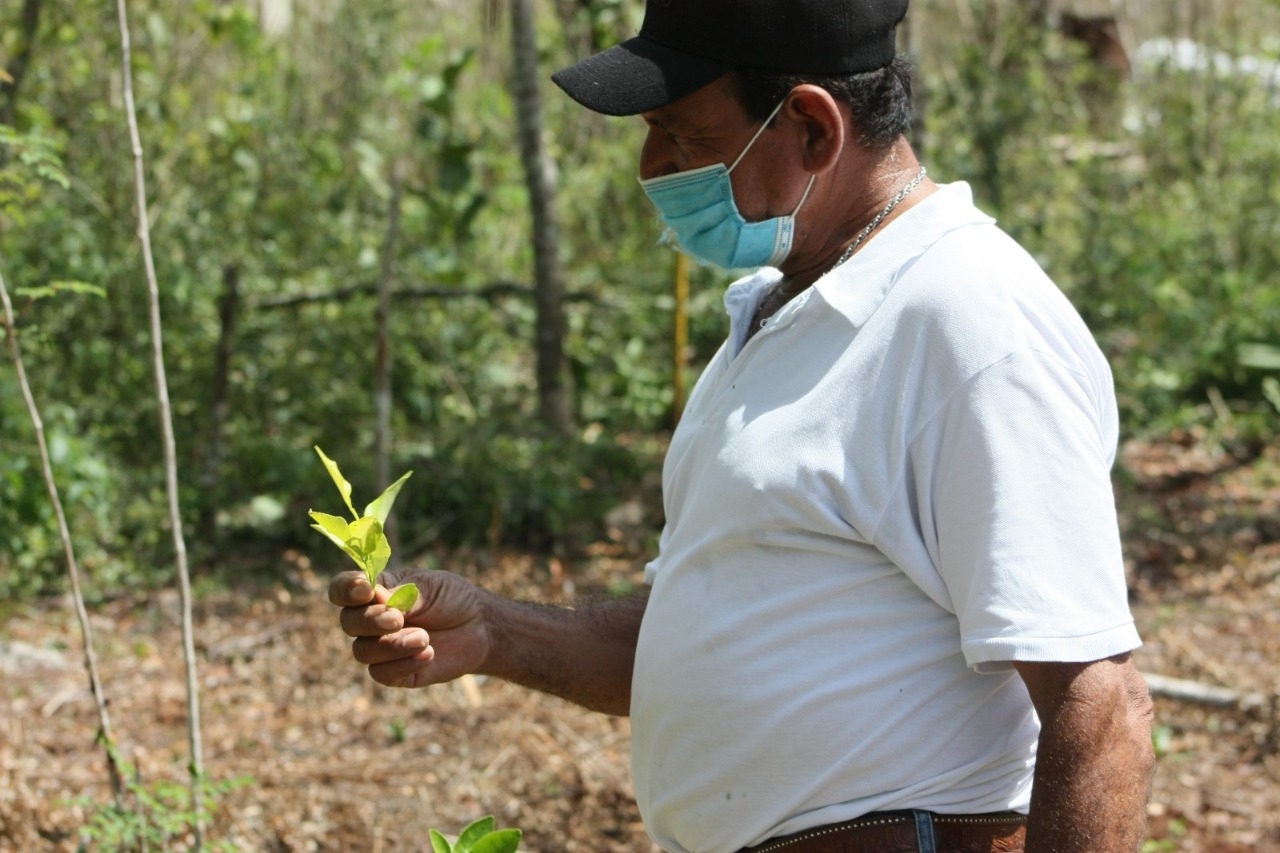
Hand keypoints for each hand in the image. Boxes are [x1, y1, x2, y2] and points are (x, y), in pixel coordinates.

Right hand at [329, 567, 489, 687]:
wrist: (480, 627)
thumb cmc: (453, 599)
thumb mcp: (431, 587)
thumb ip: (402, 593)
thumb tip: (373, 597)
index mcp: (375, 592)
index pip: (343, 590)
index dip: (346, 590)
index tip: (365, 590)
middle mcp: (370, 620)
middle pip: (348, 622)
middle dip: (370, 621)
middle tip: (397, 619)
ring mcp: (381, 647)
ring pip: (362, 651)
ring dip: (392, 645)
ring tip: (425, 638)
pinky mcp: (394, 672)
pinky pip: (381, 673)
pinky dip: (402, 663)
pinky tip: (428, 653)